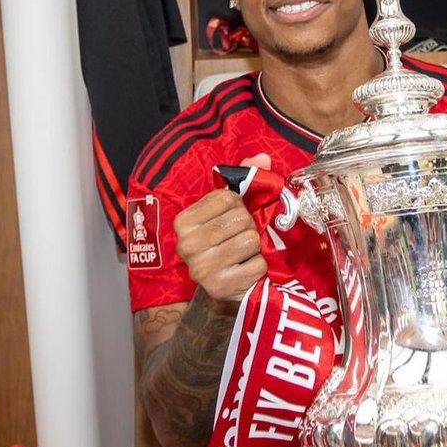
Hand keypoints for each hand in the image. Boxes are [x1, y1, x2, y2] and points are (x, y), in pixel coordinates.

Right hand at [173, 154, 271, 303]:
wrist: (219, 288)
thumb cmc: (222, 242)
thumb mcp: (225, 211)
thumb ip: (242, 180)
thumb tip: (263, 158)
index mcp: (183, 222)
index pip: (227, 198)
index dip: (239, 205)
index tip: (233, 216)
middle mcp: (187, 245)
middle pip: (241, 219)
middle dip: (248, 226)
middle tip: (239, 237)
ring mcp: (202, 269)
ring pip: (251, 240)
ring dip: (254, 247)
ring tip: (242, 253)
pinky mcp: (221, 287)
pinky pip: (258, 265)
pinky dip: (259, 266)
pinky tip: (245, 269)